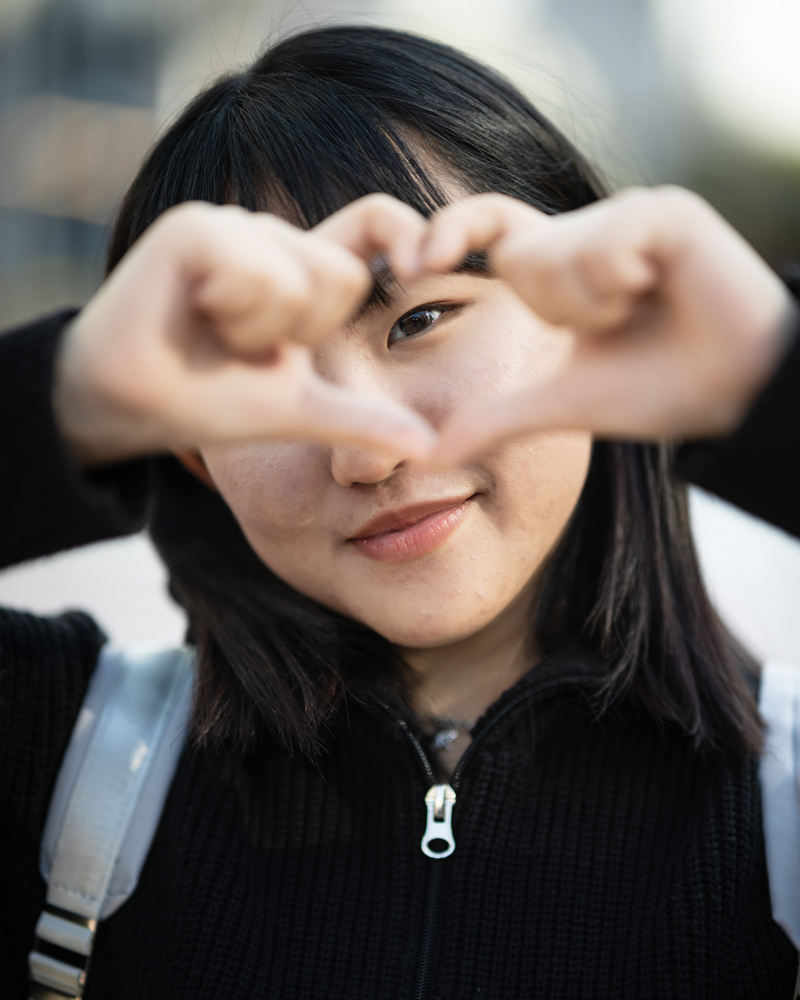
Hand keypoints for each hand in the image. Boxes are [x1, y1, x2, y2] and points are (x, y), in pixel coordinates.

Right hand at [54, 198, 434, 464]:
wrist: (128, 406)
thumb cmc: (206, 400)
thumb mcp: (297, 411)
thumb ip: (359, 419)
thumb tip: (428, 448)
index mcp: (298, 270)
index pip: (375, 225)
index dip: (405, 235)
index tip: (425, 267)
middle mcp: (269, 238)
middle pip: (341, 273)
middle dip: (298, 334)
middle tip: (246, 348)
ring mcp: (231, 227)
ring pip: (297, 276)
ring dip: (259, 331)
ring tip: (215, 335)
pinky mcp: (196, 230)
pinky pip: (255, 272)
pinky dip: (232, 313)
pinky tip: (193, 315)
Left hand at [416, 188, 796, 461]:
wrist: (738, 393)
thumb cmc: (661, 389)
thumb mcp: (564, 403)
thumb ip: (497, 418)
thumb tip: (430, 452)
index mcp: (565, 267)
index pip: (490, 228)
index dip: (446, 234)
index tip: (408, 265)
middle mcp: (592, 231)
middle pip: (518, 250)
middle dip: (555, 308)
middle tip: (613, 324)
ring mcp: (629, 215)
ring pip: (558, 252)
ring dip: (593, 305)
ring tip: (645, 310)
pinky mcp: (665, 212)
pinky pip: (604, 246)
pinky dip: (622, 286)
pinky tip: (661, 291)